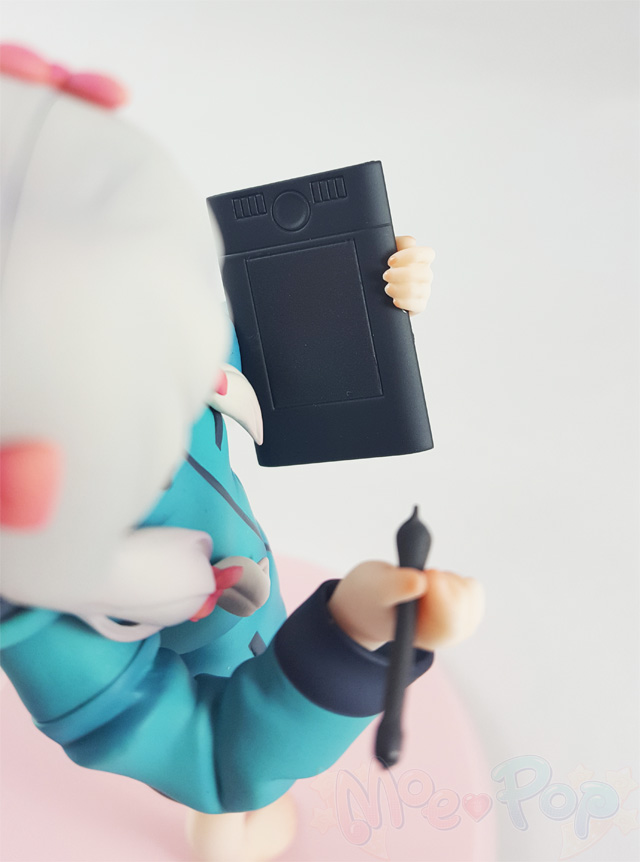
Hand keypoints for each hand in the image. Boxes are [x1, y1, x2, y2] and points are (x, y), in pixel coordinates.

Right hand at [328, 561, 483, 651]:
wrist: (371, 602)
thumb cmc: (370, 598)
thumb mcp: (374, 588)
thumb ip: (394, 586)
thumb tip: (420, 581)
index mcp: (419, 637)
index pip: (449, 624)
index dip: (444, 596)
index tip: (429, 573)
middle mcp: (443, 636)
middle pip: (463, 606)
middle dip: (443, 581)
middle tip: (419, 575)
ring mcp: (457, 625)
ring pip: (469, 593)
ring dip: (447, 578)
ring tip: (422, 583)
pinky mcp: (464, 611)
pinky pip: (472, 588)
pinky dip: (456, 579)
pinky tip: (436, 585)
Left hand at [383, 236, 434, 315]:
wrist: (375, 291)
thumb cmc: (383, 268)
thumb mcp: (387, 251)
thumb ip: (400, 243)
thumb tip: (411, 241)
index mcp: (421, 259)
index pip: (428, 254)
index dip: (410, 256)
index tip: (390, 261)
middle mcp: (425, 274)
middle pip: (423, 273)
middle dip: (400, 275)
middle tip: (385, 276)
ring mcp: (424, 291)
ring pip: (418, 289)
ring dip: (400, 289)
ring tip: (387, 288)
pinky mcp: (419, 305)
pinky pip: (418, 305)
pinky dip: (405, 303)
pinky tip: (395, 301)